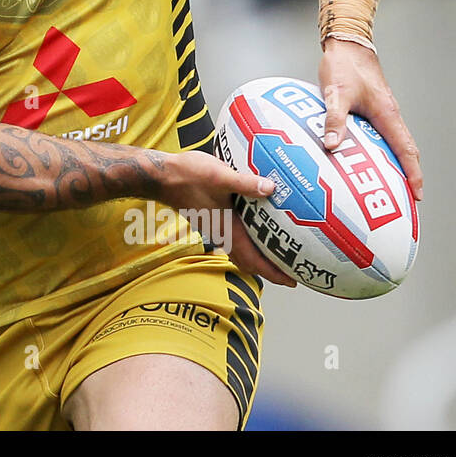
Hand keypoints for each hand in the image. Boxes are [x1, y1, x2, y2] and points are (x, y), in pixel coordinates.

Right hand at [160, 151, 297, 286]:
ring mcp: (217, 228)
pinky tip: (257, 231)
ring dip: (259, 259)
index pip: (254, 260)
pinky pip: (235, 240)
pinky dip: (249, 245)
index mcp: (227, 229)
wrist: (162, 176)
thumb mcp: (219, 176)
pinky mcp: (213, 220)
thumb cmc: (188, 176)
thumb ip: (245, 183)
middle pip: (249, 262)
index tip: (293, 280)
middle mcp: (223, 234)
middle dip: (271, 270)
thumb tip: (271, 188)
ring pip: (241, 253)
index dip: (274, 272)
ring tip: (277, 257)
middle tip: (292, 273)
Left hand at [319, 39, 422, 200]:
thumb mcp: (335, 94)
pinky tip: (367, 157)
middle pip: (405, 150)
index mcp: (386, 114)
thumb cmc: (344, 65)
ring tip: (390, 184)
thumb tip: (332, 146)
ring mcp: (382, 111)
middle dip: (408, 174)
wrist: (347, 44)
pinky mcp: (372, 107)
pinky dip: (381, 149)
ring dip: (396, 162)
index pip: (406, 150)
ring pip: (394, 142)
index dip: (413, 173)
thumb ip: (334, 119)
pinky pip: (382, 134)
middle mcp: (389, 114)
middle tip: (406, 197)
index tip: (417, 194)